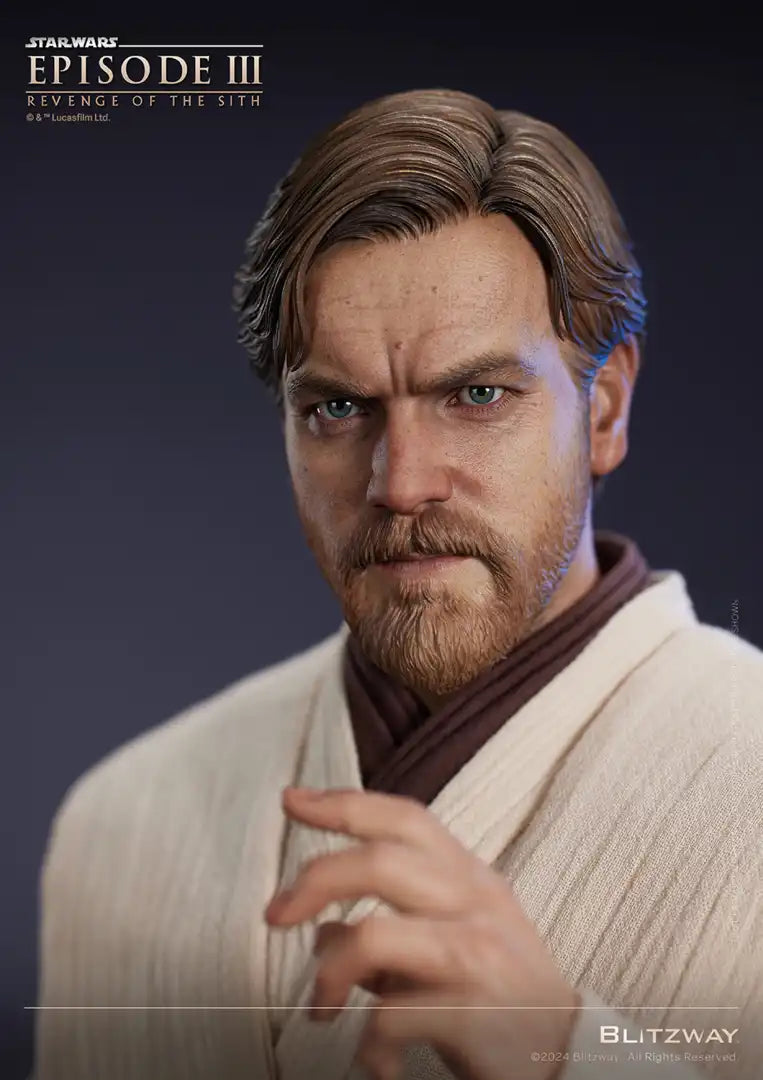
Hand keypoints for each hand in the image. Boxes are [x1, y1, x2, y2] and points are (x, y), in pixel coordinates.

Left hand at [265, 786, 580, 1079]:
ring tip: (321, 1009)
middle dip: (314, 881)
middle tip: (275, 916)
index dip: (344, 803)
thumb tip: (320, 930)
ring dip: (329, 973)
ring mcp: (478, 954)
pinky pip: (391, 1017)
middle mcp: (475, 902)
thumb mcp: (451, 943)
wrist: (570, 1058)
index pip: (403, 818)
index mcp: (468, 877)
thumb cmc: (499, 995)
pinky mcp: (476, 1014)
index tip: (292, 800)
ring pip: (375, 934)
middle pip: (380, 861)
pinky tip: (377, 1062)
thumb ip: (390, 928)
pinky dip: (367, 1046)